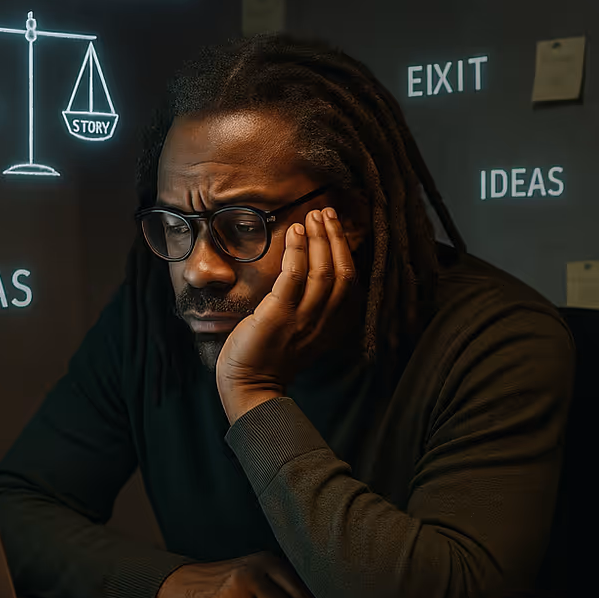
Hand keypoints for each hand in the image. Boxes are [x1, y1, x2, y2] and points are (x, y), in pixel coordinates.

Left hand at [216, 207, 356, 423]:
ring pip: (323, 271)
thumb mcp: (299, 330)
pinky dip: (297, 251)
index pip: (350, 281)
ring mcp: (303, 319)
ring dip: (319, 239)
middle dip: (335, 238)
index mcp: (333, 326)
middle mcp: (324, 322)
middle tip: (326, 212)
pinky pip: (294, 276)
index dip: (345, 249)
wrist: (248, 385)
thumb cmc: (268, 356)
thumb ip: (309, 306)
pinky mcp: (279, 315)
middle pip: (342, 271)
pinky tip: (293, 232)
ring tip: (311, 217)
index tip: (334, 226)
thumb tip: (305, 268)